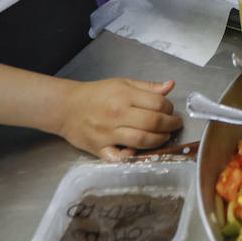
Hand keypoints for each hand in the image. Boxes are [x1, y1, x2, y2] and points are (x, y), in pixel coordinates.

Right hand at [56, 78, 182, 160]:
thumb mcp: (122, 83)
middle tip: (174, 125)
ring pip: (142, 140)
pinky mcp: (99, 148)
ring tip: (164, 137)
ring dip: (159, 141)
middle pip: (154, 122)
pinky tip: (139, 150)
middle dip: (171, 125)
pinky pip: (119, 157)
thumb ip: (147, 86)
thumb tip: (170, 86)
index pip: (158, 104)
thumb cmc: (95, 94)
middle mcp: (117, 114)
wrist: (67, 107)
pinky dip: (132, 156)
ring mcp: (108, 133)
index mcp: (124, 95)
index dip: (170, 108)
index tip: (170, 111)